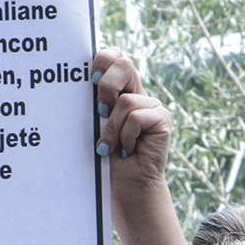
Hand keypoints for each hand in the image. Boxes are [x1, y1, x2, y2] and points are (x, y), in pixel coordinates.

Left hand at [94, 48, 173, 191]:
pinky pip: (137, 118)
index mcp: (120, 91)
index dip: (103, 59)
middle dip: (106, 86)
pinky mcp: (162, 120)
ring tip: (112, 146)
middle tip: (99, 110)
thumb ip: (94, 103)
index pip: (115, 57)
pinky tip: (128, 150)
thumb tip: (81, 81)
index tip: (90, 79)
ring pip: (126, 101)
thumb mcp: (94, 125)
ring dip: (112, 128)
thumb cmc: (104, 159)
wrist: (124, 186)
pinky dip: (126, 136)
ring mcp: (152, 107)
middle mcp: (138, 94)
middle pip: (124, 65)